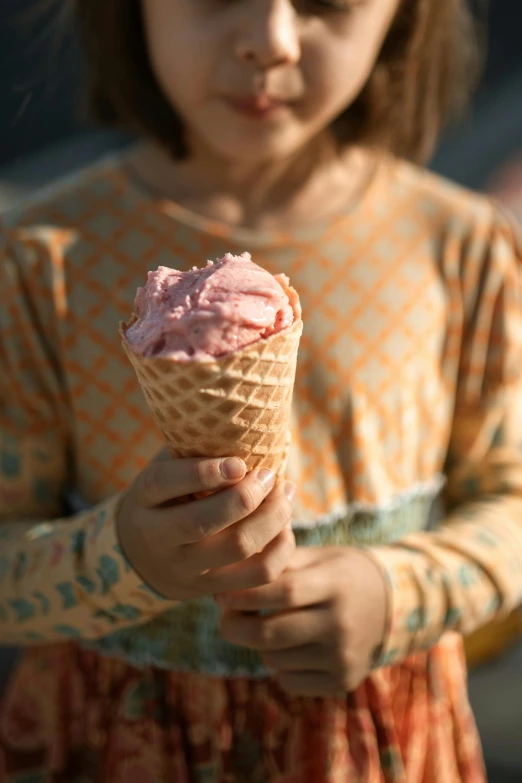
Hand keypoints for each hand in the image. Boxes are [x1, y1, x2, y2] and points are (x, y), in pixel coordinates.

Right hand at [117, 449, 295, 601]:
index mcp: (144, 499)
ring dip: (272, 518)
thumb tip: (253, 424)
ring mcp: (186, 568)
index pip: (164, 482)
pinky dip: (281, 548)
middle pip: (203, 522)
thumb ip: (194, 451)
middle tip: (269, 475)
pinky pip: (258, 575)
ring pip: (238, 548)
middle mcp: (158, 538)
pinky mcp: (212, 589)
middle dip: (246, 496)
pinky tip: (285, 526)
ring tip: (285, 492)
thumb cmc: (164, 498)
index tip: (238, 462)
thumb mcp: (165, 471)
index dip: (203, 472)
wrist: (139, 557)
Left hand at [218, 546, 387, 696]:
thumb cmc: (341, 573)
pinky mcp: (342, 681)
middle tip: (224, 617)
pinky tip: (291, 646)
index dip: (245, 594)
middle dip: (236, 626)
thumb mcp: (318, 557)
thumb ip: (279, 563)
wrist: (391, 604)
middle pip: (271, 632)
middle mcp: (341, 623)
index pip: (283, 591)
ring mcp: (343, 657)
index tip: (219, 592)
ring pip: (274, 659)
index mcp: (335, 584)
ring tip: (267, 625)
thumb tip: (227, 571)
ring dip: (259, 644)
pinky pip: (288, 681)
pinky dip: (279, 665)